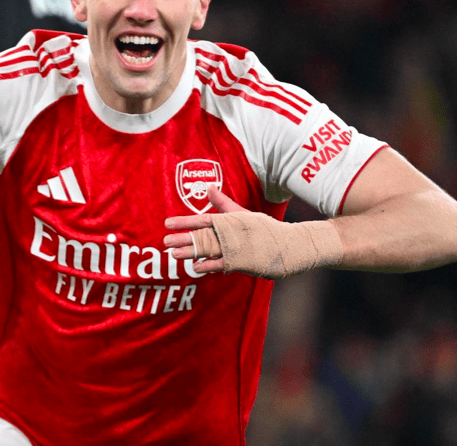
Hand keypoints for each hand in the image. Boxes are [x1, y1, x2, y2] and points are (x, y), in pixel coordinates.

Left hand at [164, 185, 342, 278]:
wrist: (292, 246)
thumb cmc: (266, 229)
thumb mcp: (244, 215)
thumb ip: (224, 204)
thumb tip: (209, 188)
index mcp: (231, 220)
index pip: (203, 219)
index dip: (184, 221)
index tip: (167, 223)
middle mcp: (231, 234)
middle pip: (202, 236)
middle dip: (183, 238)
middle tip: (164, 241)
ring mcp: (237, 248)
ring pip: (209, 250)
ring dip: (191, 252)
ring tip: (174, 254)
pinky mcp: (243, 263)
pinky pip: (221, 265)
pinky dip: (208, 266)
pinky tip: (195, 267)